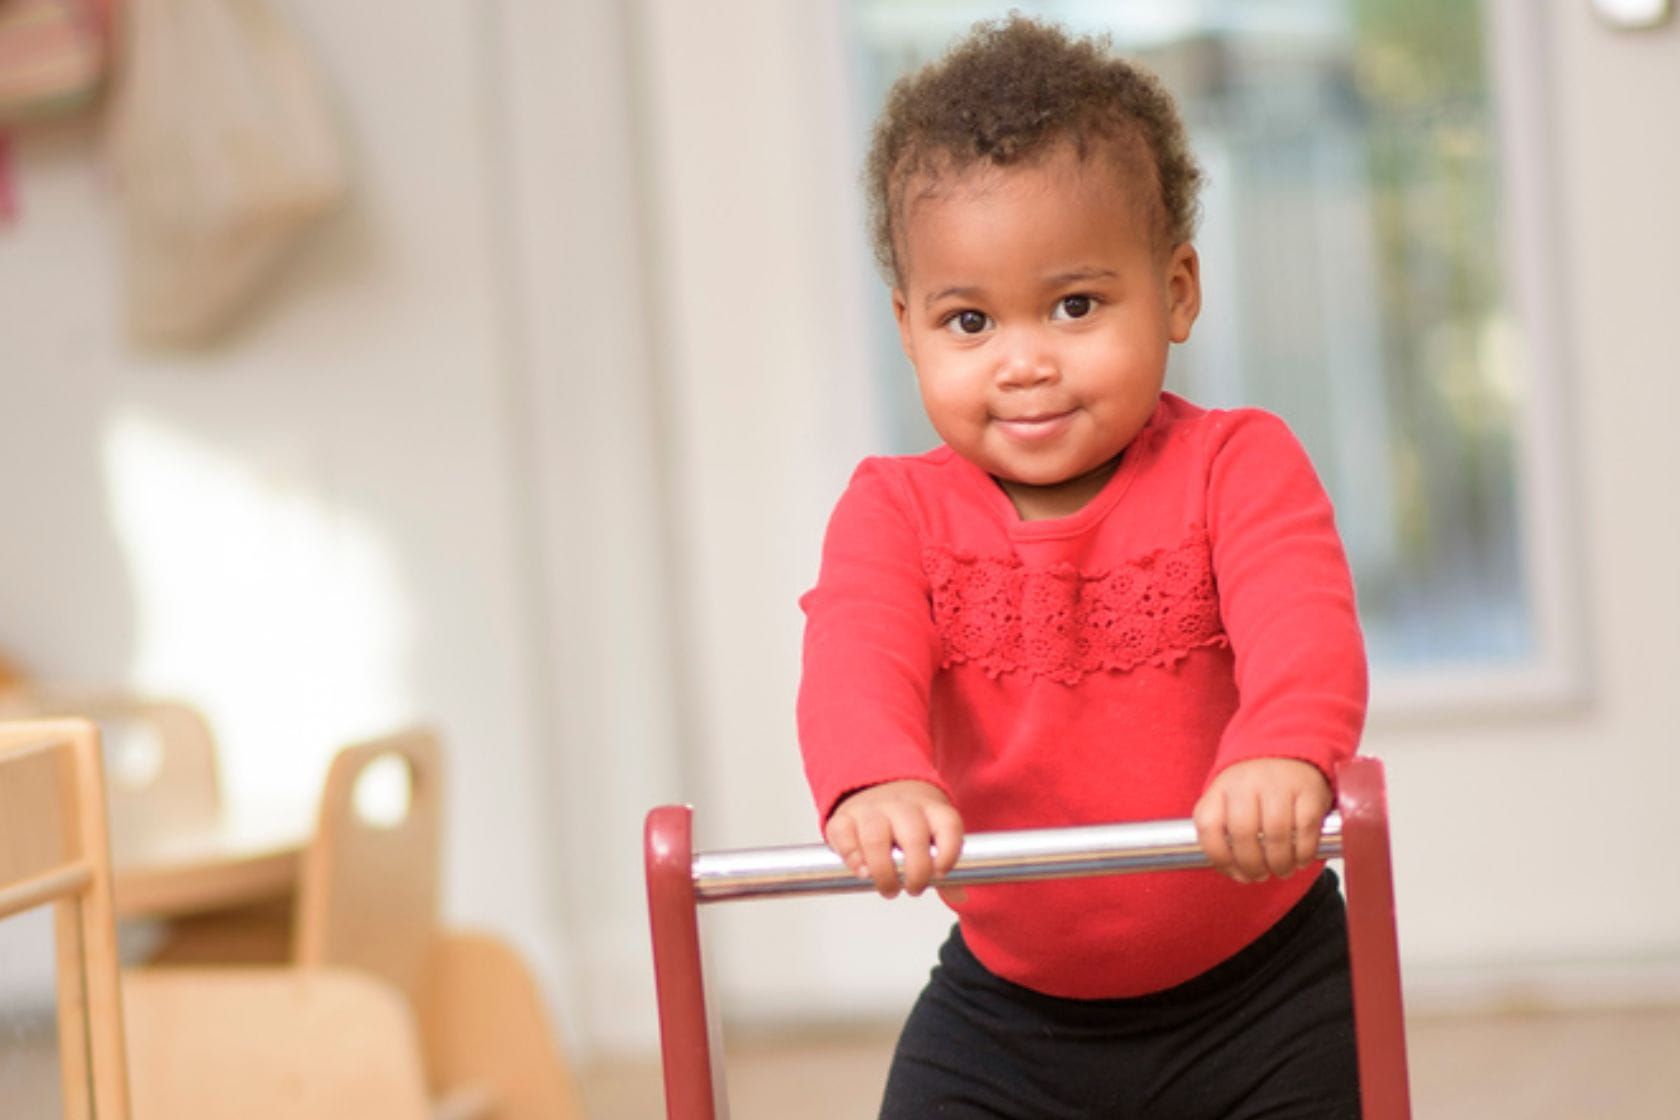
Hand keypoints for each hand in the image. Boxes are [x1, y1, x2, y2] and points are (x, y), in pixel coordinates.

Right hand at [825, 780, 963, 898]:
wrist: (877, 785)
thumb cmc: (909, 819)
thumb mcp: (933, 832)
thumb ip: (944, 863)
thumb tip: (959, 895)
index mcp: (931, 807)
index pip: (948, 825)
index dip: (949, 853)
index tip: (940, 874)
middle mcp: (902, 805)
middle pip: (913, 836)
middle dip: (916, 872)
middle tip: (914, 888)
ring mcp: (871, 808)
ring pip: (876, 838)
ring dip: (883, 872)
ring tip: (889, 888)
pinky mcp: (844, 817)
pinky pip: (844, 837)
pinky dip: (852, 858)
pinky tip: (862, 871)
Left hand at [1193, 758, 1331, 883]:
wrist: (1289, 752)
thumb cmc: (1255, 787)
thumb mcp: (1228, 800)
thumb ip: (1223, 832)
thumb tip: (1236, 872)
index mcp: (1221, 787)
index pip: (1209, 826)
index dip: (1219, 858)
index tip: (1235, 872)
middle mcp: (1247, 782)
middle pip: (1243, 833)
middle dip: (1252, 865)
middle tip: (1260, 876)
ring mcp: (1279, 784)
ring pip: (1276, 834)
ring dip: (1279, 863)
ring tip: (1281, 870)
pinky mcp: (1309, 791)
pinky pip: (1306, 831)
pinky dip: (1303, 854)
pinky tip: (1300, 860)